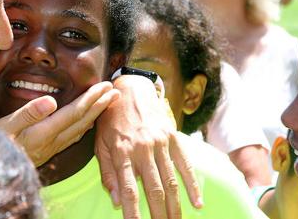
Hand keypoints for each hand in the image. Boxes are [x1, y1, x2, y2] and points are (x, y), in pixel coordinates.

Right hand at [0, 82, 118, 165]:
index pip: (75, 112)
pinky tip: (88, 122)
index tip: (105, 87)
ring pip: (81, 129)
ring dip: (96, 114)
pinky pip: (74, 136)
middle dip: (100, 104)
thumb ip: (29, 113)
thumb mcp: (7, 125)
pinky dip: (85, 125)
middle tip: (115, 91)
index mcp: (45, 131)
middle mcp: (53, 140)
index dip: (91, 99)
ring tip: (107, 103)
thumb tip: (50, 100)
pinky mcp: (49, 150)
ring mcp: (52, 147)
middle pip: (83, 121)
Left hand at [96, 75, 201, 218]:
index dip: (133, 212)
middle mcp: (142, 149)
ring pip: (171, 181)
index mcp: (122, 152)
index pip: (128, 189)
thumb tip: (116, 200)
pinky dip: (192, 185)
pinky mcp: (173, 138)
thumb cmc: (111, 120)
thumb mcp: (100, 144)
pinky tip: (197, 203)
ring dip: (175, 206)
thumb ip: (107, 172)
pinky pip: (185, 165)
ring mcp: (160, 143)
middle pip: (154, 189)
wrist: (130, 90)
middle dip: (159, 214)